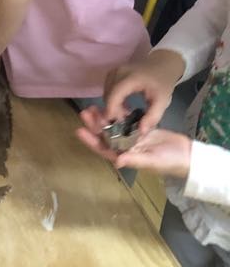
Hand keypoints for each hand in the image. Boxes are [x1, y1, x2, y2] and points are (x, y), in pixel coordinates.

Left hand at [76, 109, 191, 178]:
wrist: (188, 155)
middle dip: (95, 125)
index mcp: (126, 157)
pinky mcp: (142, 130)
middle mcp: (126, 148)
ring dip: (105, 118)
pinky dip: (120, 113)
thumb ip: (134, 160)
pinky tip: (113, 104)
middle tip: (84, 112)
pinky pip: (127, 121)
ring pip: (115, 127)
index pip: (104, 149)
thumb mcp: (152, 161)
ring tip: (94, 106)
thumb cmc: (170, 161)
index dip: (91, 141)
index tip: (79, 130)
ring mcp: (133, 138)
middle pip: (107, 136)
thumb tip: (116, 161)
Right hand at [103, 50, 183, 133]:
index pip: (114, 95)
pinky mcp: (112, 73)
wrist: (162, 65)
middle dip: (112, 111)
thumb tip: (141, 132)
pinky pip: (107, 89)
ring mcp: (114, 71)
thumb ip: (152, 117)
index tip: (115, 125)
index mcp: (130, 78)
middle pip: (108, 95)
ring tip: (124, 115)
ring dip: (112, 106)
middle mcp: (118, 73)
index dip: (111, 111)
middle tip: (123, 123)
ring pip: (106, 93)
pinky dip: (112, 100)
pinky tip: (122, 106)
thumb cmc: (162, 83)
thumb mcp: (162, 101)